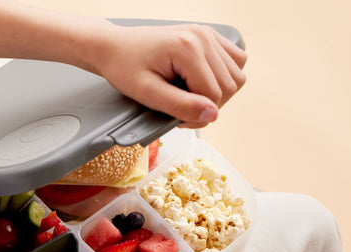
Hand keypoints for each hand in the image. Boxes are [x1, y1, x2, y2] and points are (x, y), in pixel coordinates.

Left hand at [96, 24, 246, 127]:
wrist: (114, 47)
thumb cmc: (124, 67)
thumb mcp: (146, 93)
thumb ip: (179, 106)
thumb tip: (212, 115)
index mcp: (188, 48)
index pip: (214, 95)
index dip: (197, 115)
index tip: (176, 118)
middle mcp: (202, 37)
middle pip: (229, 86)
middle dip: (207, 105)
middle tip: (180, 109)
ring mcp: (207, 34)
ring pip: (236, 76)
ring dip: (217, 93)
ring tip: (189, 95)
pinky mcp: (208, 36)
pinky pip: (235, 61)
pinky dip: (222, 77)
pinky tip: (199, 82)